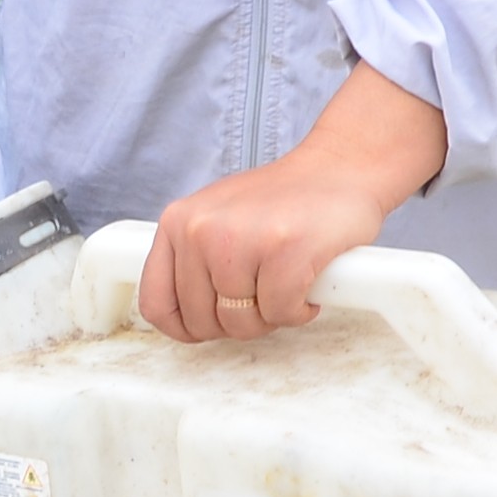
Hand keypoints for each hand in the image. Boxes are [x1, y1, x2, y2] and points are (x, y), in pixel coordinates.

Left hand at [138, 69, 447, 340]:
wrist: (340, 168)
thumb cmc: (282, 203)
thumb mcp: (218, 220)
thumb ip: (192, 262)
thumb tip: (182, 321)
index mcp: (177, 222)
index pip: (156, 303)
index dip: (185, 328)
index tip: (213, 325)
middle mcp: (200, 229)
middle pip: (202, 321)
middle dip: (238, 324)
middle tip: (263, 299)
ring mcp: (242, 239)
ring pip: (242, 323)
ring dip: (271, 317)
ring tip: (286, 287)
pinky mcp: (285, 251)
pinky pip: (281, 314)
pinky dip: (300, 311)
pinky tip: (308, 287)